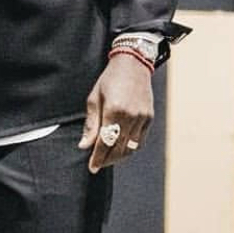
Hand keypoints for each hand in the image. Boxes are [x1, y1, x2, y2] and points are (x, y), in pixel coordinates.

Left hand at [77, 53, 153, 173]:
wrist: (133, 64)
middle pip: (119, 148)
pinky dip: (130, 148)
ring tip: (108, 158)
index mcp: (114, 110)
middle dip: (107, 160)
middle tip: (98, 164)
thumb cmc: (110, 80)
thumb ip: (91, 124)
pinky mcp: (149, 117)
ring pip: (131, 147)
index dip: (98, 157)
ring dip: (119, 156)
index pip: (105, 142)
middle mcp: (130, 116)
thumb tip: (84, 145)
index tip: (92, 167)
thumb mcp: (94, 99)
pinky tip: (121, 149)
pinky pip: (140, 140)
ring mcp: (142, 118)